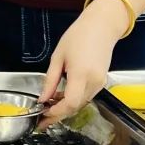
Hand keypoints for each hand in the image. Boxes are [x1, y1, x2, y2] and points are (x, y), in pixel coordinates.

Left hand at [39, 0, 127, 127]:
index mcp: (81, 74)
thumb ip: (50, 80)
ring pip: (81, 103)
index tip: (42, 116)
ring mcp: (100, 83)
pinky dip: (74, 99)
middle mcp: (93, 82)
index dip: (55, 113)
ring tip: (50, 105)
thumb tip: (43, 99)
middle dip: (59, 114)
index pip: (69, 103)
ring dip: (66, 107)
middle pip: (75, 107)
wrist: (102, 26)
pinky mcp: (102, 82)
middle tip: (42, 117)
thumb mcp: (58, 57)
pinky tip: (62, 95)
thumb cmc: (78, 36)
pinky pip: (86, 96)